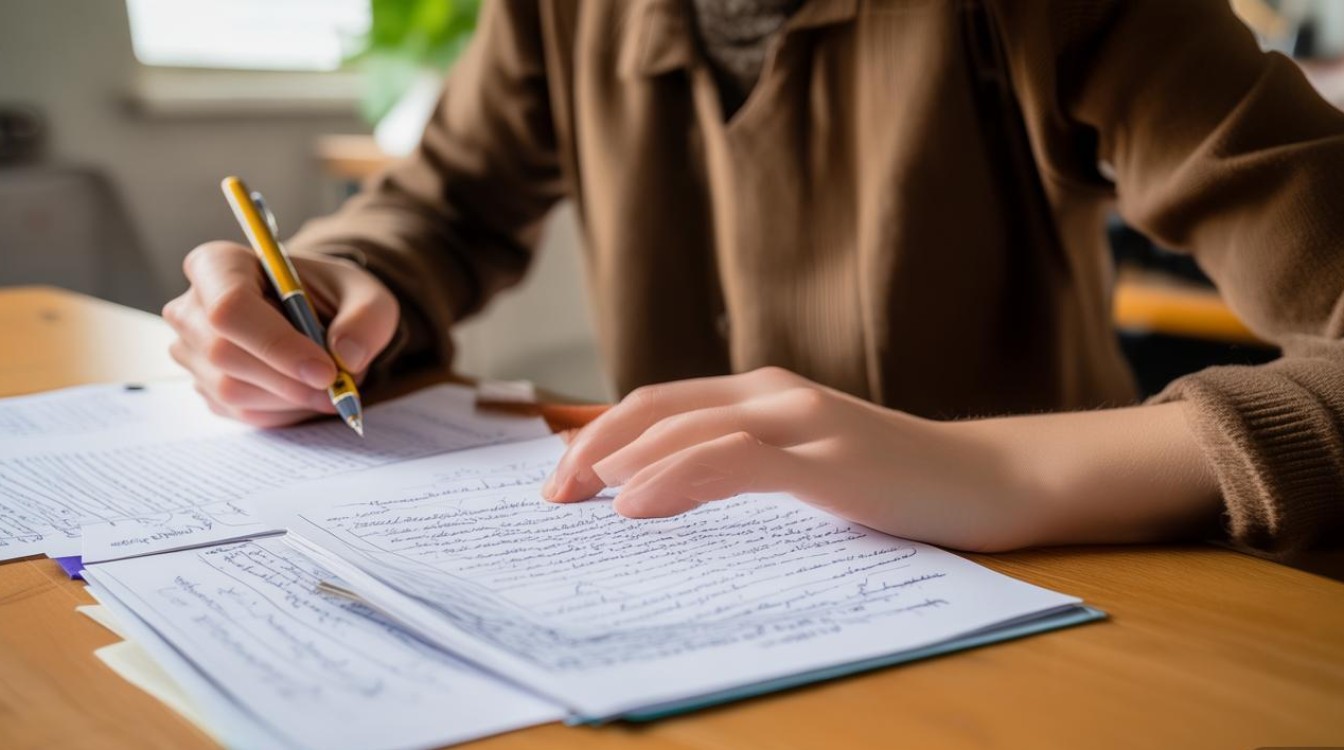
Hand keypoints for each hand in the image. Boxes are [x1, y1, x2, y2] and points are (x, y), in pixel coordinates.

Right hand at [164, 241, 398, 426]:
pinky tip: (306, 391)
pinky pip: (240, 412)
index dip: (277, 344)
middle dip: (289, 380)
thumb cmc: (334, 298)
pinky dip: (284, 411)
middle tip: (338, 387)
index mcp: (219, 264)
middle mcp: (191, 306)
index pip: (230, 308)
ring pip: (231, 390)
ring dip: (290, 398)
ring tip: (328, 385)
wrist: (319, 317)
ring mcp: (191, 350)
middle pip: (225, 354)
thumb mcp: (367, 296)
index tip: (326, 371)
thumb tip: (346, 356)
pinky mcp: (203, 386)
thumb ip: (366, 319)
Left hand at [541, 367, 1035, 551]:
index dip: (600, 435)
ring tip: (578, 500)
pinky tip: (638, 505)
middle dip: (592, 448)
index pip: (658, 403)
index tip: (562, 479)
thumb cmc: (889, 481)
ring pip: (686, 427)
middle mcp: (772, 393)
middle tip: (551, 494)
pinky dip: (675, 478)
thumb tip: (658, 495)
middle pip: (655, 407)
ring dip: (620, 462)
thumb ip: (741, 465)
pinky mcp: (825, 457)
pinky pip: (732, 459)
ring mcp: (800, 419)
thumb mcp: (802, 466)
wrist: (984, 480)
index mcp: (761, 393)